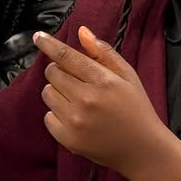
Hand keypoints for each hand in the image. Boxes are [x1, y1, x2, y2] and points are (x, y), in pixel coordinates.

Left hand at [33, 26, 180, 180]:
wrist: (142, 149)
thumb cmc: (136, 109)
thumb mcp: (128, 76)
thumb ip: (103, 52)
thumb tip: (81, 31)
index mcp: (102, 81)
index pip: (66, 56)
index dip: (49, 44)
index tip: (38, 36)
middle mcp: (86, 100)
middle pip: (52, 73)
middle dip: (60, 71)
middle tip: (76, 80)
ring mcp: (75, 121)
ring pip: (47, 93)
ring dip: (57, 92)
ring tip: (77, 99)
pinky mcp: (67, 139)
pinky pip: (47, 116)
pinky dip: (57, 114)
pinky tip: (76, 117)